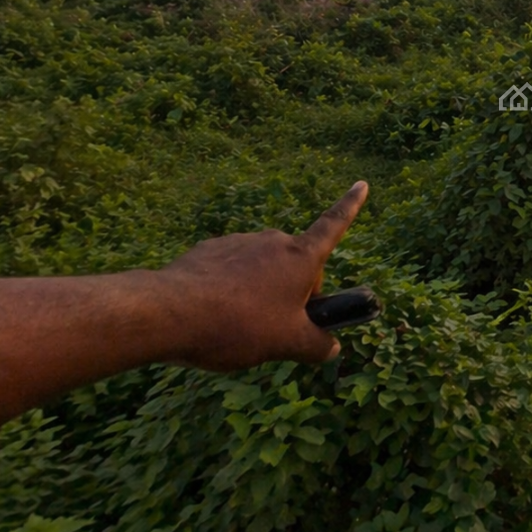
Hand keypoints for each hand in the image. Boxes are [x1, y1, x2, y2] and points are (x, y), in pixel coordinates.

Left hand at [161, 181, 368, 370]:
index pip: (334, 225)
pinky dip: (230, 289)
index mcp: (300, 257)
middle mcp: (272, 241)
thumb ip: (316, 345)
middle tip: (277, 327)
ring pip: (262, 269)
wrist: (169, 314)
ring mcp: (238, 242)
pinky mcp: (209, 251)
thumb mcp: (287, 344)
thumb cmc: (239, 325)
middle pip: (296, 264)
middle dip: (294, 291)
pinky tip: (214, 314)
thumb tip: (331, 349)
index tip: (362, 183)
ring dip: (260, 292)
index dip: (351, 206)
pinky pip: (231, 270)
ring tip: (239, 325)